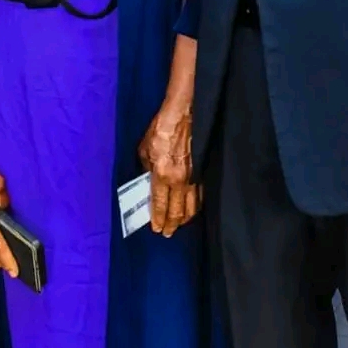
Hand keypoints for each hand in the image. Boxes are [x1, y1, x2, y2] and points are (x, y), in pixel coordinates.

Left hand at [138, 104, 199, 237]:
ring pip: (192, 206)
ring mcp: (194, 176)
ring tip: (180, 225)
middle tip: (168, 233)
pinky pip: (200, 194)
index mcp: (162, 174)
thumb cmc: (161, 128)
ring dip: (185, 219)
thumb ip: (146, 168)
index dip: (158, 219)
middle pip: (177, 210)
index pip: (160, 204)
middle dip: (172, 225)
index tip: (157, 229)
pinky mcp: (203, 170)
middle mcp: (179, 180)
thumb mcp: (144, 148)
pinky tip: (193, 209)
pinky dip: (196, 205)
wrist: (183, 113)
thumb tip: (148, 179)